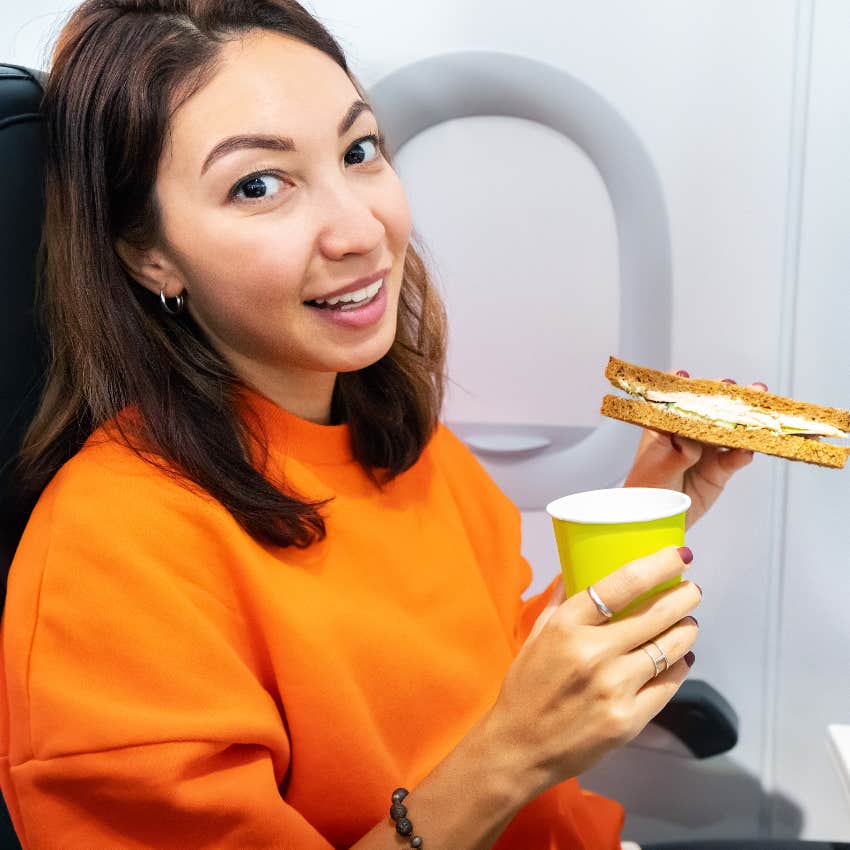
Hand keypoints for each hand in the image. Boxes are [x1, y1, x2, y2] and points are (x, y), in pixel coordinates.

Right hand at [481, 546, 699, 797]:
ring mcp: (614, 688)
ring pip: (669, 648)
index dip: (658, 565)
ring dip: (685, 630)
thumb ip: (561, 599)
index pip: (621, 584)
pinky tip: (680, 658)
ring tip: (687, 623)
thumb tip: (579, 566)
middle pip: (656, 614)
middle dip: (683, 597)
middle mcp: (593, 653)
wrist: (520, 746)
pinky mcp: (629, 720)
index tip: (679, 555)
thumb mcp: (537, 634)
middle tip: (691, 590)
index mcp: (566, 626)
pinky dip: (679, 666)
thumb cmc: (526, 685)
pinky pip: (668, 684)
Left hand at [623, 371, 768, 527]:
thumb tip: (693, 445)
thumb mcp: (657, 468)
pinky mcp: (720, 469)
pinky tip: (748, 449)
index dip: (683, 388)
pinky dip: (744, 452)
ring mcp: (707, 450)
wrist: (656, 519)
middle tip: (737, 388)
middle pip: (709, 410)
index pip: (675, 401)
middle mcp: (688, 434)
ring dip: (744, 420)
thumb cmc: (646, 488)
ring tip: (758, 413)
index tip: (686, 376)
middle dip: (724, 397)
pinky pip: (736, 458)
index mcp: (665, 427)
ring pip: (728, 430)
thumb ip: (677, 454)